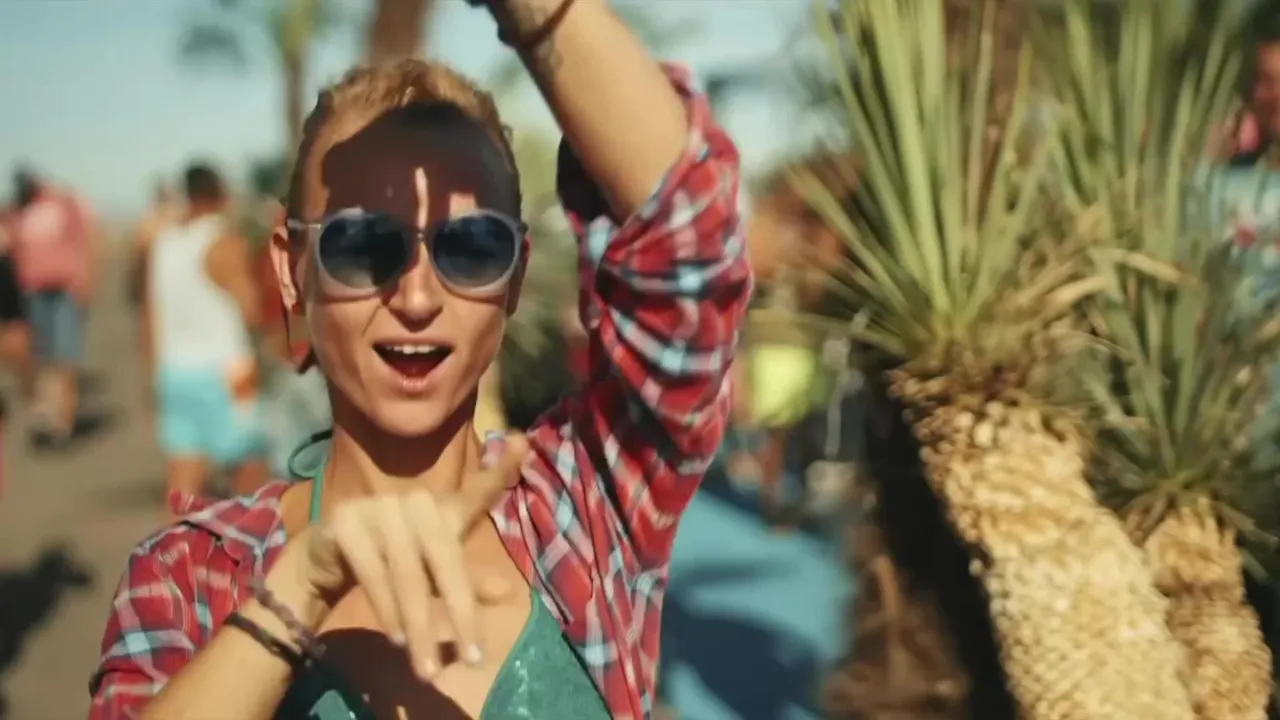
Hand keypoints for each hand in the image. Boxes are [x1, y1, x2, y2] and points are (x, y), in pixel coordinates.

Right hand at [269, 433, 528, 678]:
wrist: (325, 560)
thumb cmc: (392, 560)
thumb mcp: (434, 573)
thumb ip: (468, 581)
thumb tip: (505, 591)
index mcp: (439, 508)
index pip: (475, 490)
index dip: (501, 469)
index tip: (525, 442)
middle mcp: (413, 501)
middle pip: (444, 558)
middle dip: (460, 612)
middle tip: (472, 657)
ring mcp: (377, 508)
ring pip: (407, 575)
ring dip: (419, 625)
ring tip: (428, 665)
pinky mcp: (345, 523)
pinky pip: (372, 574)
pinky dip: (387, 610)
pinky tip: (397, 637)